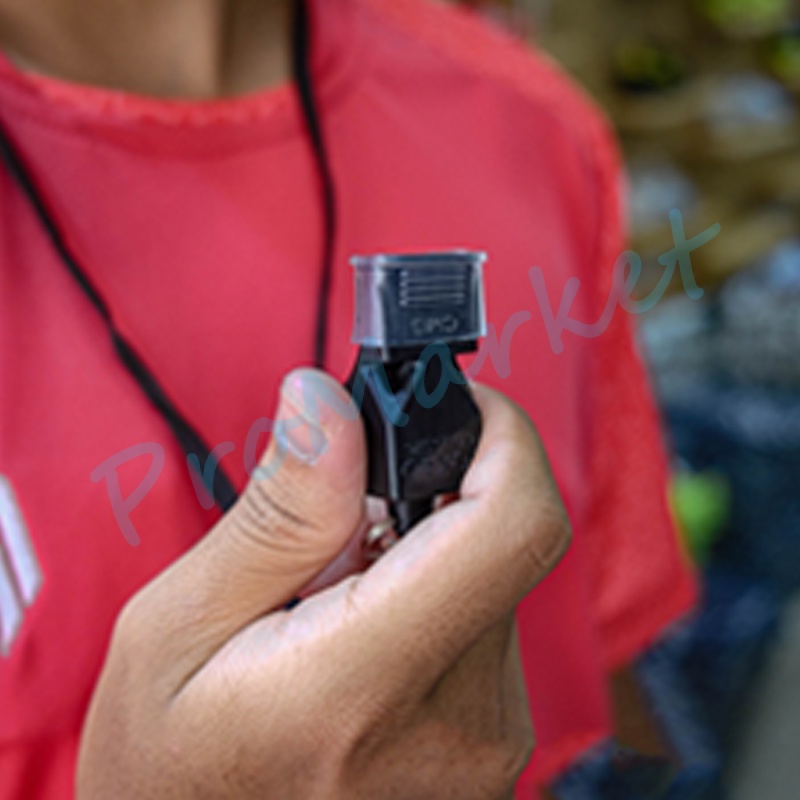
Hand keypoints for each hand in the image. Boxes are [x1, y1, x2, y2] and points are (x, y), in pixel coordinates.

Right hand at [77, 369, 570, 798]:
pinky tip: (360, 629)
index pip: (511, 527)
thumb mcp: (176, 628)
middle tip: (340, 518)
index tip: (457, 405)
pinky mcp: (491, 750)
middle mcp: (458, 724)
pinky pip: (486, 631)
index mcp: (368, 683)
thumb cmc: (168, 769)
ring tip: (333, 592)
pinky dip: (431, 599)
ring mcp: (486, 746)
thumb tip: (330, 401)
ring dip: (423, 553)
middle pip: (497, 541)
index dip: (504, 440)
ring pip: (491, 581)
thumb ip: (277, 514)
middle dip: (430, 497)